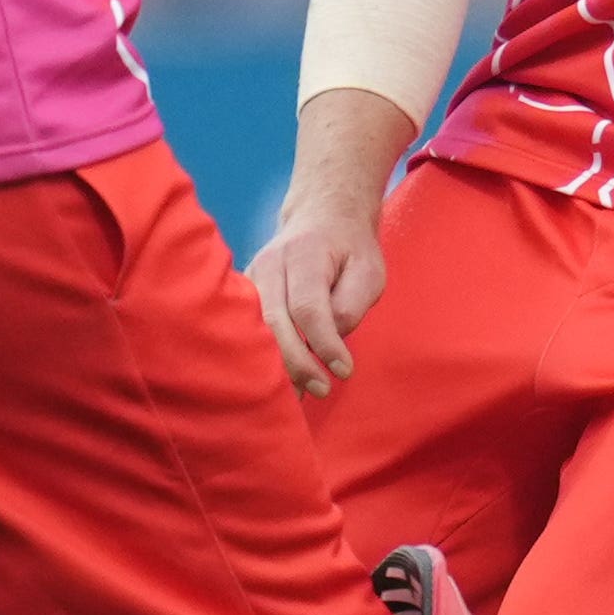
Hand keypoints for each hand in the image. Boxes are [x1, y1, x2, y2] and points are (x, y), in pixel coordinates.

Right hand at [245, 185, 386, 395]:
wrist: (322, 218)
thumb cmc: (349, 250)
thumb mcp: (368, 271)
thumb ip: (351, 304)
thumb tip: (329, 341)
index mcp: (305, 253)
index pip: (308, 306)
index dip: (324, 342)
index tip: (344, 370)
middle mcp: (270, 264)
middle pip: (275, 322)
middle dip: (298, 362)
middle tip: (322, 389)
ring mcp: (251, 278)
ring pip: (256, 329)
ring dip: (276, 366)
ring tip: (298, 396)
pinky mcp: (245, 293)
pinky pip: (249, 330)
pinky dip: (263, 357)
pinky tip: (277, 382)